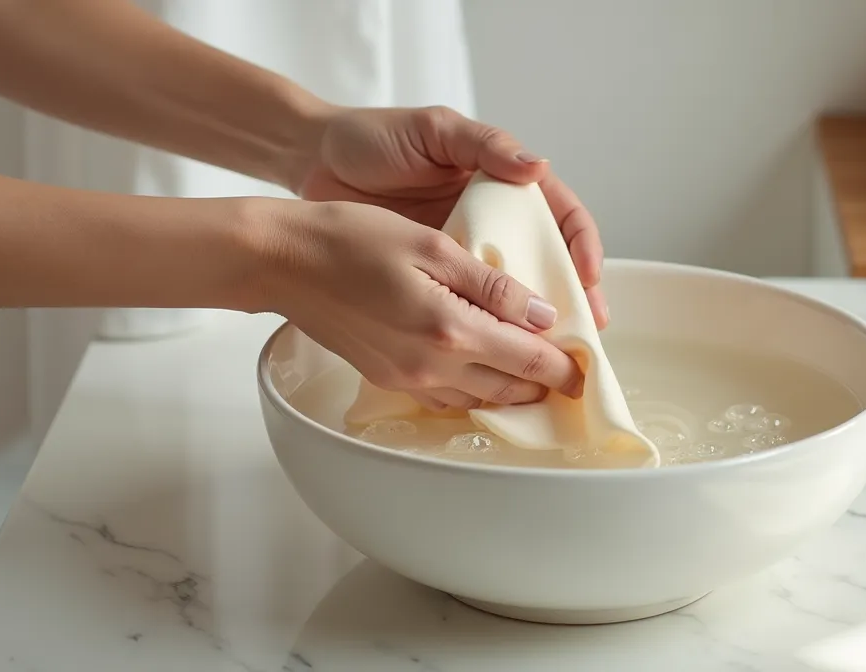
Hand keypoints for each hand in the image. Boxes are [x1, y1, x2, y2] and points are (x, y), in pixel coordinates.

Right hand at [262, 199, 584, 409]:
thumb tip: (541, 314)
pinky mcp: (386, 376)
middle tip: (569, 377)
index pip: (527, 359)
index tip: (585, 367)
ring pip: (477, 397)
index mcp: (450, 329)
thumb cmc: (349, 239)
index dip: (562, 366)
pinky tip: (481, 373)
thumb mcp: (431, 246)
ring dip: (510, 390)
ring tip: (534, 378)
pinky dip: (474, 388)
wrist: (281, 261)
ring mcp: (406, 377)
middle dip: (543, 385)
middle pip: (507, 388)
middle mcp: (431, 365)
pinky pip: (445, 395)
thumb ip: (492, 286)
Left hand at [293, 105, 607, 328]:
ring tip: (555, 356)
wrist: (312, 164)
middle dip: (574, 300)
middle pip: (550, 266)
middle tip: (589, 331)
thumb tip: (538, 167)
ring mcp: (465, 256)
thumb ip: (486, 145)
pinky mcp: (436, 282)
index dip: (583, 249)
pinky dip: (488, 335)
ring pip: (515, 298)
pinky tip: (500, 357)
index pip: (561, 218)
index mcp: (504, 185)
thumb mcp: (436, 130)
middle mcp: (493, 224)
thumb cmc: (373, 138)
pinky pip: (471, 312)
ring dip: (538, 328)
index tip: (588, 278)